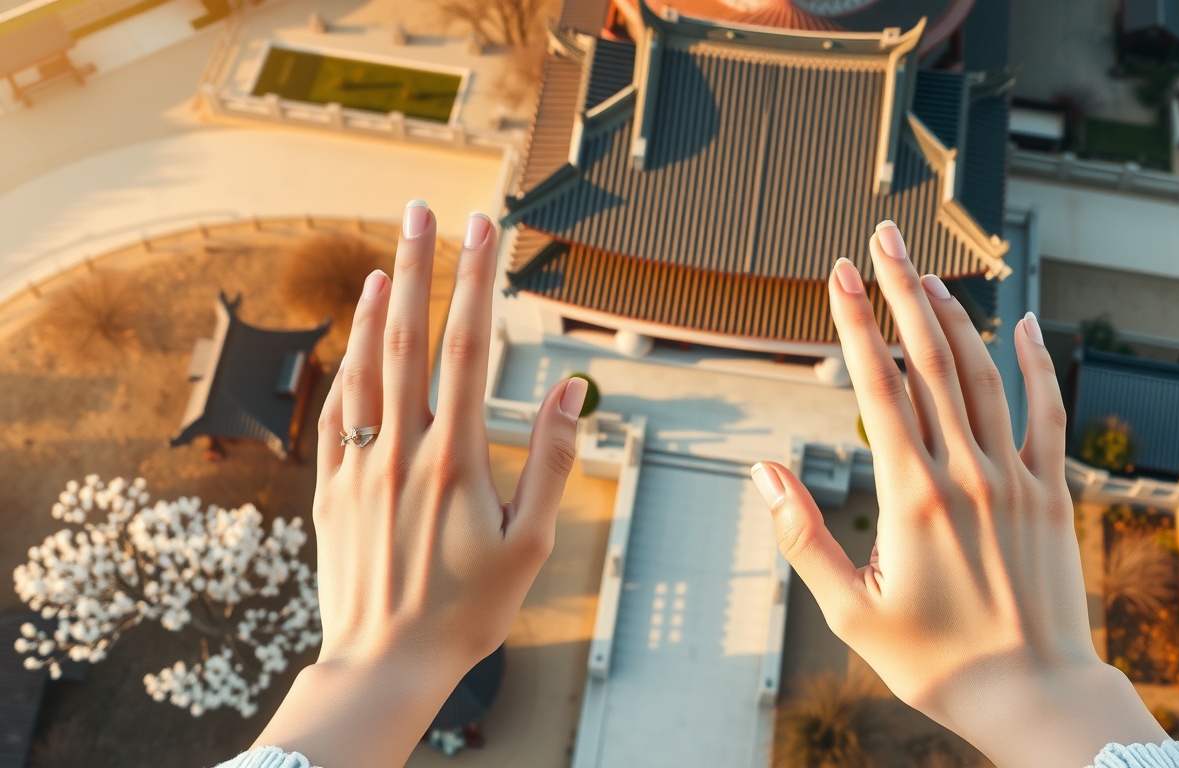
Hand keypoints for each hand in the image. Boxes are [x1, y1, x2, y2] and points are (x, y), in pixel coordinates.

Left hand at [249, 202, 587, 767]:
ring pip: (365, 366)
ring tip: (388, 257)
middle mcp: (402, 449)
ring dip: (377, 307)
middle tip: (423, 208)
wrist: (386, 662)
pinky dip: (346, 365)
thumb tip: (571, 389)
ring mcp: (359, 465)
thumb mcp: (531, 542)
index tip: (484, 229)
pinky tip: (353, 340)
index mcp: (457, 459)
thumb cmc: (468, 609)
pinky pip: (337, 410)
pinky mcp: (332, 487)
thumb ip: (552, 460)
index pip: (470, 348)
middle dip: (422, 265)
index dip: (478, 281)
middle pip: (410, 337)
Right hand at [750, 222, 1165, 767]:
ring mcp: (1015, 475)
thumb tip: (763, 472)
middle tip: (882, 238)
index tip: (837, 272)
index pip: (876, 385)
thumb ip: (803, 537)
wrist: (1036, 695)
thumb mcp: (851, 611)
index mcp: (911, 495)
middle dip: (901, 291)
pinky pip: (1048, 410)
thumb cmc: (938, 662)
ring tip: (926, 271)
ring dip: (952, 315)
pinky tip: (1024, 323)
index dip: (853, 321)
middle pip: (929, 358)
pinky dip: (1037, 362)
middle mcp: (966, 471)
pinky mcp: (1051, 490)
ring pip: (981, 374)